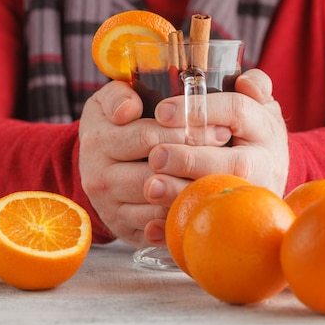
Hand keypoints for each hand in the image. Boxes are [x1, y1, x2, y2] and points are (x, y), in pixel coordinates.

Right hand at [77, 80, 230, 247]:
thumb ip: (118, 95)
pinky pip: (157, 229)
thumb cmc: (113, 127)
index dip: (185, 131)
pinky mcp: (124, 229)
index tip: (218, 126)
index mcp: (97, 140)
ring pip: (158, 203)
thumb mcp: (107, 103)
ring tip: (221, 175)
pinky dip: (180, 216)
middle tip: (227, 149)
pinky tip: (202, 201)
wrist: (97, 167)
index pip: (146, 137)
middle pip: (156, 171)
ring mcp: (111, 207)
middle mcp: (98, 177)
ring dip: (191, 190)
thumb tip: (130, 108)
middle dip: (195, 159)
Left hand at [144, 69, 288, 244]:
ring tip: (150, 187)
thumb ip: (255, 86)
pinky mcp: (238, 221)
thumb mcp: (260, 104)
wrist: (270, 171)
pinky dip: (179, 229)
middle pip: (232, 163)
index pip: (238, 111)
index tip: (162, 112)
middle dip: (190, 159)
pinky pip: (209, 228)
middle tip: (154, 156)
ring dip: (182, 194)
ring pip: (221, 197)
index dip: (201, 110)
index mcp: (267, 128)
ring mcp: (254, 195)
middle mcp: (267, 164)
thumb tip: (244, 82)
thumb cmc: (254, 131)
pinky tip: (152, 227)